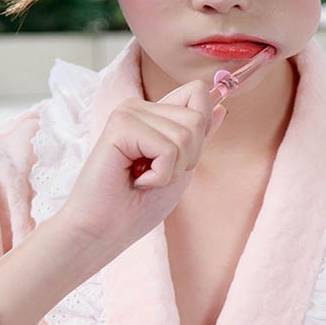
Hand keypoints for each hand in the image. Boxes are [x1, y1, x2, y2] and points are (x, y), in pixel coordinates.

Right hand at [55, 79, 223, 272]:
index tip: (177, 159)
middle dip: (187, 158)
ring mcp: (128, 113)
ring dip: (171, 170)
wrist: (102, 231)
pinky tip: (136, 180)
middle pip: (198, 118)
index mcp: (152, 114)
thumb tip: (223, 108)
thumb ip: (198, 138)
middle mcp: (139, 107)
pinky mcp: (120, 125)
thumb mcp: (180, 169)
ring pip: (186, 134)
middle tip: (154, 174)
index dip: (201, 128)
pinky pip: (168, 148)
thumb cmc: (136, 207)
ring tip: (143, 179)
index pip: (198, 93)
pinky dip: (160, 175)